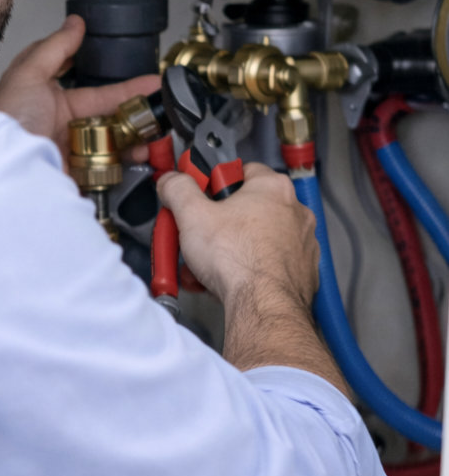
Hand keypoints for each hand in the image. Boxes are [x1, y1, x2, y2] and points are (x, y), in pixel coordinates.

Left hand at [0, 15, 160, 167]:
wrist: (3, 166)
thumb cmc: (7, 119)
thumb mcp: (28, 72)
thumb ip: (55, 46)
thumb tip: (75, 22)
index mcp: (48, 98)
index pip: (90, 85)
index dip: (117, 80)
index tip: (144, 76)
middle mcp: (61, 124)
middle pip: (108, 114)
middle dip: (135, 108)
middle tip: (160, 101)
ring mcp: (71, 150)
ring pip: (113, 139)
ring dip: (136, 134)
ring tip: (155, 129)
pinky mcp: (78, 173)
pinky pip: (109, 165)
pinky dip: (127, 160)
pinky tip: (141, 151)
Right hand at [157, 162, 318, 311]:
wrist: (263, 304)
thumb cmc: (238, 259)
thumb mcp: (191, 215)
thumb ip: (178, 190)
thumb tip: (172, 181)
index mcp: (272, 188)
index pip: (241, 171)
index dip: (215, 184)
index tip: (200, 196)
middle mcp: (294, 212)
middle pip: (248, 208)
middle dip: (220, 224)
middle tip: (201, 236)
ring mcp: (302, 243)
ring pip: (258, 240)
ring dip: (233, 250)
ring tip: (209, 267)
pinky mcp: (302, 272)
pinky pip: (270, 266)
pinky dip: (250, 272)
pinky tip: (229, 282)